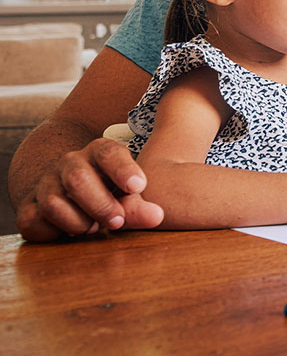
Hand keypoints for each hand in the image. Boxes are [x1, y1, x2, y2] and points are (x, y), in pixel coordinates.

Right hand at [16, 138, 164, 240]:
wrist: (72, 196)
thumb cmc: (111, 193)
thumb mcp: (127, 196)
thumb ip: (140, 206)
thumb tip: (157, 216)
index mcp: (100, 153)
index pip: (109, 153)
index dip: (123, 169)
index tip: (138, 187)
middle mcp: (70, 164)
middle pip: (77, 179)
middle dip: (100, 205)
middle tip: (117, 221)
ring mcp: (46, 184)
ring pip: (54, 204)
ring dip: (78, 223)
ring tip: (93, 228)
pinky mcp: (28, 207)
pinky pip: (32, 221)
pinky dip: (52, 233)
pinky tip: (68, 234)